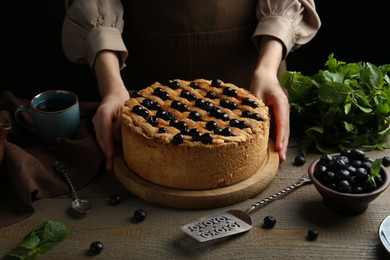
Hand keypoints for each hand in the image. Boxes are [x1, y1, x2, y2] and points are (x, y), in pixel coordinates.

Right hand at [94, 51, 128, 171]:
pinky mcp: (98, 126)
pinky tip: (109, 156)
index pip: (105, 132)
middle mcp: (97, 119)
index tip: (110, 156)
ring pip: (100, 140)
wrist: (113, 92)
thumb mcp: (125, 110)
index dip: (108, 145)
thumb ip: (120, 124)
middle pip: (101, 139)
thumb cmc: (122, 100)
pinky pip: (101, 138)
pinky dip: (105, 147)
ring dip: (105, 152)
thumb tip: (117, 140)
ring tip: (110, 166)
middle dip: (106, 154)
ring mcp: (96, 123)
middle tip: (110, 168)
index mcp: (104, 114)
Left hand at [250, 69, 289, 162]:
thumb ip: (257, 109)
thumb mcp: (256, 93)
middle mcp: (285, 109)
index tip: (279, 148)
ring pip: (284, 130)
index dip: (281, 138)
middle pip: (285, 130)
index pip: (282, 124)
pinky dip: (278, 137)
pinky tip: (275, 147)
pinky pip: (279, 127)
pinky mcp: (279, 114)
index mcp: (281, 104)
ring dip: (282, 143)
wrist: (266, 74)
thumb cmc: (261, 81)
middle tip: (281, 159)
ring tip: (279, 157)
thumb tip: (256, 125)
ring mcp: (283, 112)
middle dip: (283, 145)